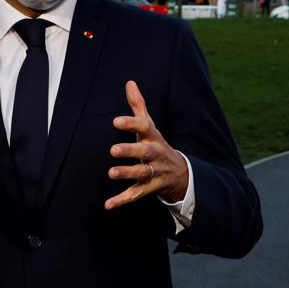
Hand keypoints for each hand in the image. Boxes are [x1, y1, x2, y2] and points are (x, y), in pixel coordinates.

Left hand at [104, 80, 188, 208]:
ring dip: (127, 173)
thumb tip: (130, 82)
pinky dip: (122, 200)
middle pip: (145, 152)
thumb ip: (138, 106)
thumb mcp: (150, 126)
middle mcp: (155, 154)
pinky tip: (107, 204)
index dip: (131, 124)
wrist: (180, 173)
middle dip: (130, 151)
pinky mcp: (149, 188)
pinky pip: (136, 194)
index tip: (115, 121)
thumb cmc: (157, 144)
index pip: (144, 128)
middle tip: (113, 150)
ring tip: (110, 173)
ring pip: (141, 173)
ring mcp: (154, 172)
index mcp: (153, 137)